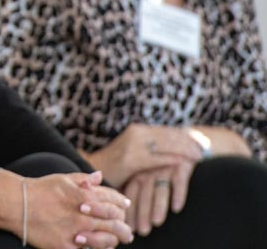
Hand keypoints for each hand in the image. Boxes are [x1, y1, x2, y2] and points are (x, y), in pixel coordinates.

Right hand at [25, 171, 133, 248]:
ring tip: (117, 241)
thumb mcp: (62, 179)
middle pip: (115, 222)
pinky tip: (100, 247)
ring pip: (107, 240)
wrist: (16, 204)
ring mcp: (76, 231)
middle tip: (127, 232)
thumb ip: (83, 179)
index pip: (113, 200)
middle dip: (124, 227)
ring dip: (115, 240)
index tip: (125, 206)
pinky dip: (97, 248)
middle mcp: (83, 214)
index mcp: (84, 195)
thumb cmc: (39, 190)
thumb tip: (99, 176)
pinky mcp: (66, 246)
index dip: (122, 203)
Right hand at [85, 123, 203, 186]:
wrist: (95, 170)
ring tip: (199, 156)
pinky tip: (184, 163)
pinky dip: (171, 160)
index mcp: (139, 130)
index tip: (201, 141)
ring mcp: (133, 145)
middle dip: (189, 142)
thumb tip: (172, 149)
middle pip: (170, 136)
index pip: (168, 131)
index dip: (185, 136)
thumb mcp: (134, 151)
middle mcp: (137, 134)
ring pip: (166, 145)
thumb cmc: (116, 165)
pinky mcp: (131, 159)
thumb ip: (150, 148)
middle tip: (206, 149)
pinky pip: (156, 159)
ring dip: (184, 150)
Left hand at [123, 160, 194, 235]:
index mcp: (139, 167)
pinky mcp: (183, 163)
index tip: (129, 226)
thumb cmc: (164, 160)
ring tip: (156, 223)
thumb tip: (125, 208)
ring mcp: (166, 164)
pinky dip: (178, 194)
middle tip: (142, 231)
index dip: (130, 209)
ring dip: (158, 206)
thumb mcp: (148, 169)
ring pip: (160, 187)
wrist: (187, 140)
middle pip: (144, 191)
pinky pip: (179, 180)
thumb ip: (137, 184)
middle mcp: (150, 166)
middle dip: (142, 211)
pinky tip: (176, 208)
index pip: (131, 190)